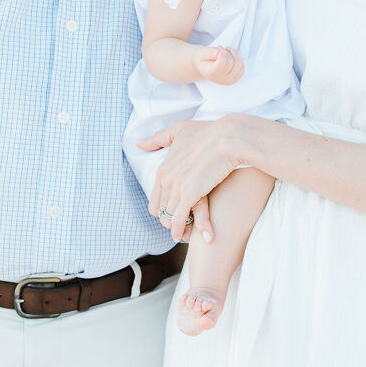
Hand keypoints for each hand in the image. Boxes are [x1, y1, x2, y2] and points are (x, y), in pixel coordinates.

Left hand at [139, 116, 244, 241]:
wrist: (227, 138)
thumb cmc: (208, 132)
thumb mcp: (178, 130)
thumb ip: (157, 139)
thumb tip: (139, 143)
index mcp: (163, 168)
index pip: (154, 199)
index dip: (164, 209)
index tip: (174, 214)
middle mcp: (166, 180)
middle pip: (160, 210)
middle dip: (169, 220)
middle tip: (179, 227)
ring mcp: (176, 188)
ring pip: (169, 217)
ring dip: (176, 227)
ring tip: (183, 234)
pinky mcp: (190, 195)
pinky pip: (179, 219)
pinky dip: (181, 229)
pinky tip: (185, 235)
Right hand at [193, 45, 243, 84]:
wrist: (203, 67)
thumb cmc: (203, 59)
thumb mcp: (203, 52)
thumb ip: (212, 52)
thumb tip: (221, 52)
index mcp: (211, 73)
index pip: (224, 60)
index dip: (222, 51)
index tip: (218, 48)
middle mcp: (220, 79)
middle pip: (231, 60)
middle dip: (227, 51)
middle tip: (221, 50)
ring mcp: (228, 80)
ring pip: (239, 63)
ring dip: (233, 54)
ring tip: (226, 53)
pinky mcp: (235, 79)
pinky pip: (242, 67)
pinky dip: (238, 60)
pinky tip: (230, 58)